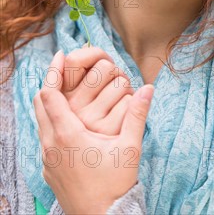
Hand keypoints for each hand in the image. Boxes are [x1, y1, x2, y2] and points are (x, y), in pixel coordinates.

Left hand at [33, 50, 153, 214]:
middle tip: (61, 66)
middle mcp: (51, 144)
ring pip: (39, 121)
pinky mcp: (48, 169)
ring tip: (64, 88)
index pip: (50, 94)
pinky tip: (66, 118)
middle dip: (49, 81)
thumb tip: (148, 88)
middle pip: (39, 103)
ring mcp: (47, 158)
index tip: (62, 55)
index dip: (54, 72)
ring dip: (49, 101)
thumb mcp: (129, 148)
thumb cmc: (116, 184)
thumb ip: (137, 115)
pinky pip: (43, 136)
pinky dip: (50, 119)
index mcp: (68, 134)